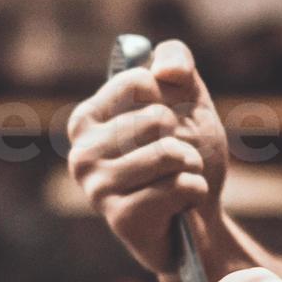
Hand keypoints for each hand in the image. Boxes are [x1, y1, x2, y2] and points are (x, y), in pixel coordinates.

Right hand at [65, 39, 228, 277]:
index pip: (138, 80)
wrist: (200, 220)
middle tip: (174, 162)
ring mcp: (97, 188)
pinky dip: (196, 191)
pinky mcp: (121, 218)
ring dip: (192, 166)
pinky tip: (180, 206)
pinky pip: (180, 185)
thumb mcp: (187, 99)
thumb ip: (176, 61)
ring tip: (178, 181)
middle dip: (183, 139)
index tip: (165, 122)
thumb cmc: (186, 155)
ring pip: (170, 153)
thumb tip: (165, 71)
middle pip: (157, 118)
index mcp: (87, 119)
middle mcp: (81, 153)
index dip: (169, 98)